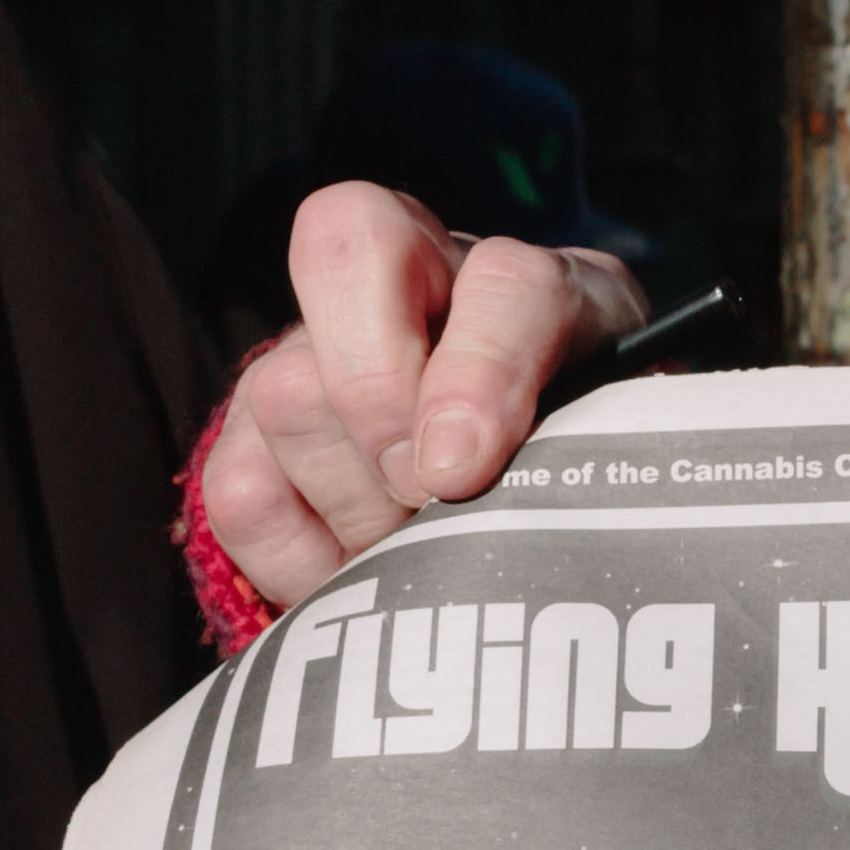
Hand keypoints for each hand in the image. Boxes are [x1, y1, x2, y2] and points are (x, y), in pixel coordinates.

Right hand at [192, 182, 643, 615]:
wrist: (511, 516)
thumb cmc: (571, 482)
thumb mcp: (610, 459)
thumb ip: (585, 457)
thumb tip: (525, 495)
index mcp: (526, 288)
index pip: (505, 281)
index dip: (481, 368)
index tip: (467, 466)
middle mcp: (412, 285)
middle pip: (353, 278)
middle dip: (381, 402)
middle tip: (426, 498)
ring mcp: (315, 350)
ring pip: (290, 396)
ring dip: (359, 504)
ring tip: (417, 550)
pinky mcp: (249, 432)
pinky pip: (240, 490)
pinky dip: (298, 557)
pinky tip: (358, 571)